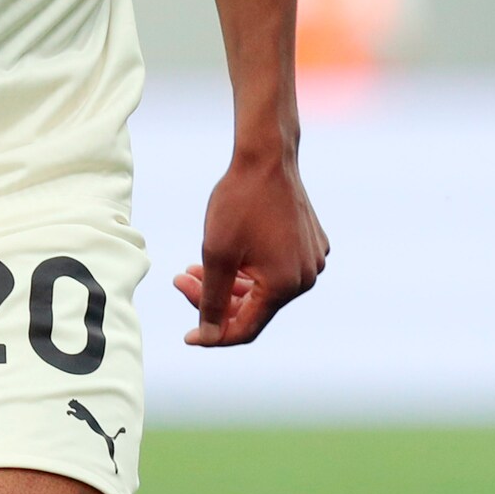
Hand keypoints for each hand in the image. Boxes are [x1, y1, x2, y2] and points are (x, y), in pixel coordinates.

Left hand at [174, 151, 328, 346]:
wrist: (266, 157)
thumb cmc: (239, 202)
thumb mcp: (216, 254)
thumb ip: (212, 300)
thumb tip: (209, 335)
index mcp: (284, 286)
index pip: (245, 329)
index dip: (213, 334)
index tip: (186, 336)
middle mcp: (305, 278)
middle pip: (253, 308)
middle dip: (215, 300)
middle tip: (182, 280)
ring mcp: (312, 260)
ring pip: (263, 289)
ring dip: (229, 284)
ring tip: (195, 269)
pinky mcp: (311, 244)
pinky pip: (276, 269)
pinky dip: (249, 268)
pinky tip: (226, 253)